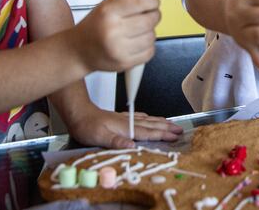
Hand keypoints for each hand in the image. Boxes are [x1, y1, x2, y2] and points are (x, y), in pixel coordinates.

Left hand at [65, 104, 182, 148]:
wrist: (78, 112)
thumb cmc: (87, 126)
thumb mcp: (99, 137)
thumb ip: (116, 141)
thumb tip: (132, 145)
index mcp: (126, 127)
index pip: (148, 132)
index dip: (162, 135)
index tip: (175, 136)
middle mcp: (128, 121)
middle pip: (152, 124)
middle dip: (167, 127)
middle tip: (180, 130)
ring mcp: (125, 118)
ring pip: (148, 120)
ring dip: (161, 122)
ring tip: (171, 123)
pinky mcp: (121, 117)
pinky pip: (141, 117)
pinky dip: (149, 118)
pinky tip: (151, 118)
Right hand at [74, 0, 160, 72]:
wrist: (78, 52)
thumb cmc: (92, 27)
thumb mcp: (103, 6)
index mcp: (108, 12)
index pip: (141, 2)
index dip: (153, 0)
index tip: (154, 1)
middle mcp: (113, 30)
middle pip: (149, 20)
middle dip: (154, 15)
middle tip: (151, 14)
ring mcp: (119, 49)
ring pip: (151, 36)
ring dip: (151, 31)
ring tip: (141, 29)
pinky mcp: (125, 63)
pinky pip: (149, 52)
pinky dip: (148, 46)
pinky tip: (139, 42)